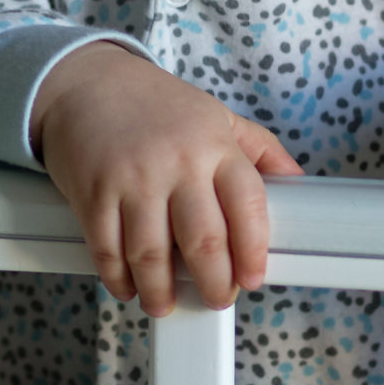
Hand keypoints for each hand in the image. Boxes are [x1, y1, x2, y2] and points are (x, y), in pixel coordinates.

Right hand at [29, 43, 303, 315]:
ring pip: (152, 256)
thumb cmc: (156, 104)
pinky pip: (107, 250)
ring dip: (160, 293)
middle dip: (214, 284)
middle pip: (204, 242)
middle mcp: (176, 162)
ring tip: (164, 303)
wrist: (85, 81)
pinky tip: (128, 287)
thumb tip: (298, 182)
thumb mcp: (215, 115)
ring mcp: (132, 179)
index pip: (248, 206)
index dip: (253, 252)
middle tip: (215, 298)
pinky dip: (118, 279)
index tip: (252, 279)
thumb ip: (259, 148)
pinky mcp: (93, 193)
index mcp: (214, 145)